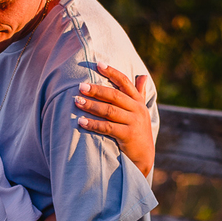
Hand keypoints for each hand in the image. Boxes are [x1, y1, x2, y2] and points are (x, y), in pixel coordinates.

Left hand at [75, 63, 154, 177]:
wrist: (144, 156)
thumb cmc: (138, 130)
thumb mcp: (141, 111)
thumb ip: (140, 93)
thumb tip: (142, 76)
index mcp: (138, 101)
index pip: (125, 82)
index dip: (112, 72)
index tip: (98, 64)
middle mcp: (138, 109)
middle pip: (114, 95)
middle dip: (96, 90)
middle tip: (80, 86)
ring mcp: (134, 122)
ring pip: (109, 110)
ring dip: (91, 105)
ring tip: (77, 101)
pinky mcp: (128, 135)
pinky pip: (107, 127)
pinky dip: (93, 124)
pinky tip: (81, 121)